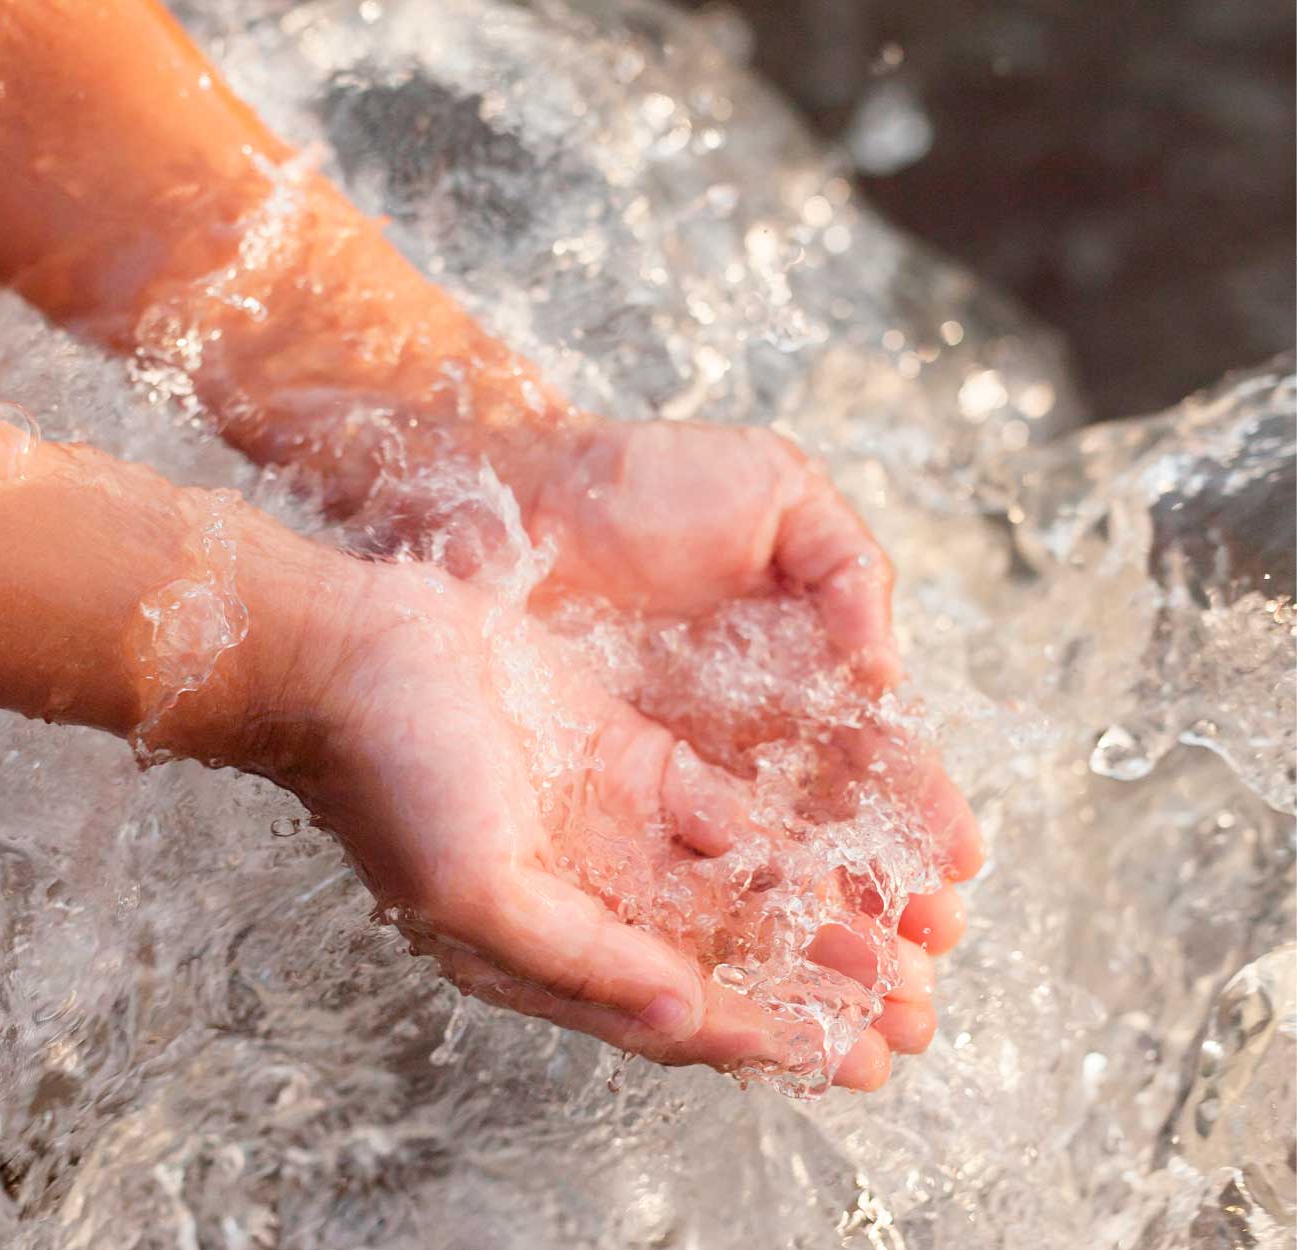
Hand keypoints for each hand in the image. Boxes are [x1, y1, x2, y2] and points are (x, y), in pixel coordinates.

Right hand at [205, 553, 943, 1090]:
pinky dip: (778, 832)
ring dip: (813, 913)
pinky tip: (843, 846)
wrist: (349, 651)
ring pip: (732, 886)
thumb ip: (579, 957)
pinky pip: (718, 806)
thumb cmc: (387, 774)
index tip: (848, 1060)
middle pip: (721, 958)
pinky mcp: (623, 754)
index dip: (763, 1040)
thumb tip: (681, 1016)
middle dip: (811, 986)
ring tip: (901, 936)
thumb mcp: (473, 886)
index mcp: (540, 947)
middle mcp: (582, 895)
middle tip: (905, 1012)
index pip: (671, 1012)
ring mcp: (606, 822)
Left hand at [520, 420, 984, 950]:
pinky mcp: (612, 782)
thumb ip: (846, 566)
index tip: (959, 865)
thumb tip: (888, 667)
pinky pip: (676, 856)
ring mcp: (682, 760)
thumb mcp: (775, 492)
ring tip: (864, 988)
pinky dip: (721, 906)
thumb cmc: (644, 480)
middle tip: (926, 960)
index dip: (918, 811)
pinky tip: (758, 954)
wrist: (518, 493)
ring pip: (765, 860)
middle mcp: (753, 728)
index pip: (877, 754)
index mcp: (805, 663)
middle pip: (833, 827)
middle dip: (884, 893)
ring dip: (819, 923)